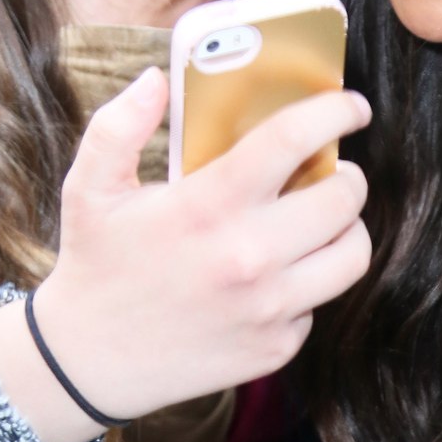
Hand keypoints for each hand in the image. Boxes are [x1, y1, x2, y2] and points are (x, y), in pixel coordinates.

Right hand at [0, 67, 370, 441]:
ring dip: (346, 230)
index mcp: (208, 207)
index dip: (334, 113)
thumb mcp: (90, 187)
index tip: (351, 107)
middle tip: (335, 171)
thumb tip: (156, 79)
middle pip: (343, 200)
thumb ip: (119, 125)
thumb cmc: (95, 265)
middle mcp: (249, 257)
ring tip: (323, 220)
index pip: (293, 140)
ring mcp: (268, 309)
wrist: (90, 363)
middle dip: (349, 177)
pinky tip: (279, 273)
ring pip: (352, 255)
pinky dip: (309, 282)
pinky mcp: (276, 348)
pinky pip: (319, 303)